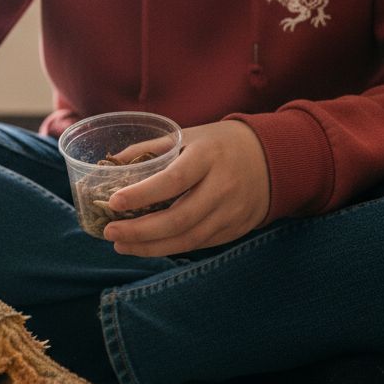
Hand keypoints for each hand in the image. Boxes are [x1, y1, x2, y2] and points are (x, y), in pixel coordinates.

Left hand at [103, 120, 268, 256]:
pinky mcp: (234, 230)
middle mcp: (222, 187)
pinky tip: (147, 247)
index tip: (114, 201)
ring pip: (188, 239)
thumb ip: (151, 149)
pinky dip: (170, 248)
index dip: (142, 194)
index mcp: (208, 156)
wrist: (272, 160)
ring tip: (121, 245)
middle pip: (179, 218)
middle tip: (110, 232)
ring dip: (150, 247)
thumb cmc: (220, 145)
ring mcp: (231, 212)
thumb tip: (111, 163)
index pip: (173, 180)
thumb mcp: (189, 136)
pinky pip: (198, 244)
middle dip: (140, 231)